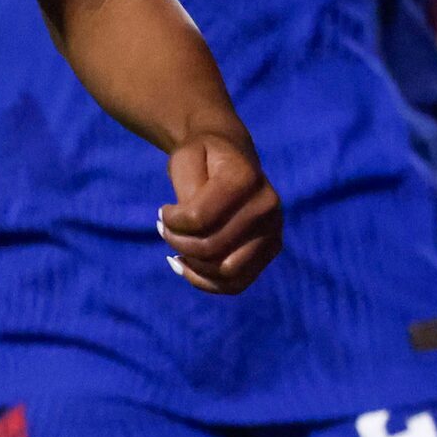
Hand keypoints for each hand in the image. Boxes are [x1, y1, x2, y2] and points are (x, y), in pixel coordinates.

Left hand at [158, 129, 282, 294]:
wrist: (231, 153)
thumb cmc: (202, 156)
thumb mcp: (185, 159)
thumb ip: (187, 192)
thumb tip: (191, 230)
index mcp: (246, 178)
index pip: (199, 219)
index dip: (172, 221)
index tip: (163, 211)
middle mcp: (267, 205)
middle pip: (212, 248)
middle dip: (178, 243)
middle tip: (164, 229)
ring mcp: (274, 229)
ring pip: (227, 272)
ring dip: (194, 266)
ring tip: (177, 249)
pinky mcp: (271, 248)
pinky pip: (237, 283)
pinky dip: (207, 282)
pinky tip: (186, 265)